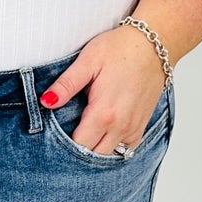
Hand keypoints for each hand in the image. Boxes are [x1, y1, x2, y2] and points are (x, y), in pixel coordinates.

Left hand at [38, 24, 167, 153]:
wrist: (154, 45)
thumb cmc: (121, 49)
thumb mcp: (88, 61)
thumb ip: (66, 84)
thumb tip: (46, 101)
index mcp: (104, 113)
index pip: (79, 145)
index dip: (63, 144)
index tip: (54, 135)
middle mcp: (121, 126)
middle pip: (94, 155)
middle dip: (79, 149)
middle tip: (66, 135)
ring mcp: (134, 128)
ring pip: (110, 154)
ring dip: (96, 149)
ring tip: (84, 133)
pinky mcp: (142, 125)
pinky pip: (125, 148)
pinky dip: (112, 146)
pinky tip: (102, 132)